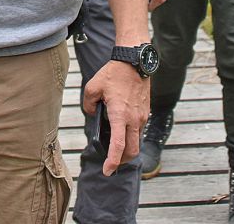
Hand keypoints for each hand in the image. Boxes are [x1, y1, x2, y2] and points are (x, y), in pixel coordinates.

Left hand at [82, 61, 148, 175]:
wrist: (134, 62)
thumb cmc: (113, 74)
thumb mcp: (92, 87)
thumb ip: (88, 105)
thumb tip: (92, 114)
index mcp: (120, 115)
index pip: (118, 145)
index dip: (113, 161)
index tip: (107, 170)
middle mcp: (134, 119)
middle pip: (132, 151)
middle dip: (122, 161)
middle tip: (111, 163)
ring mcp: (142, 117)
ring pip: (137, 142)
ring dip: (127, 149)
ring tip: (115, 147)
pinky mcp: (145, 112)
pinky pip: (139, 131)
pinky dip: (131, 137)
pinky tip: (122, 130)